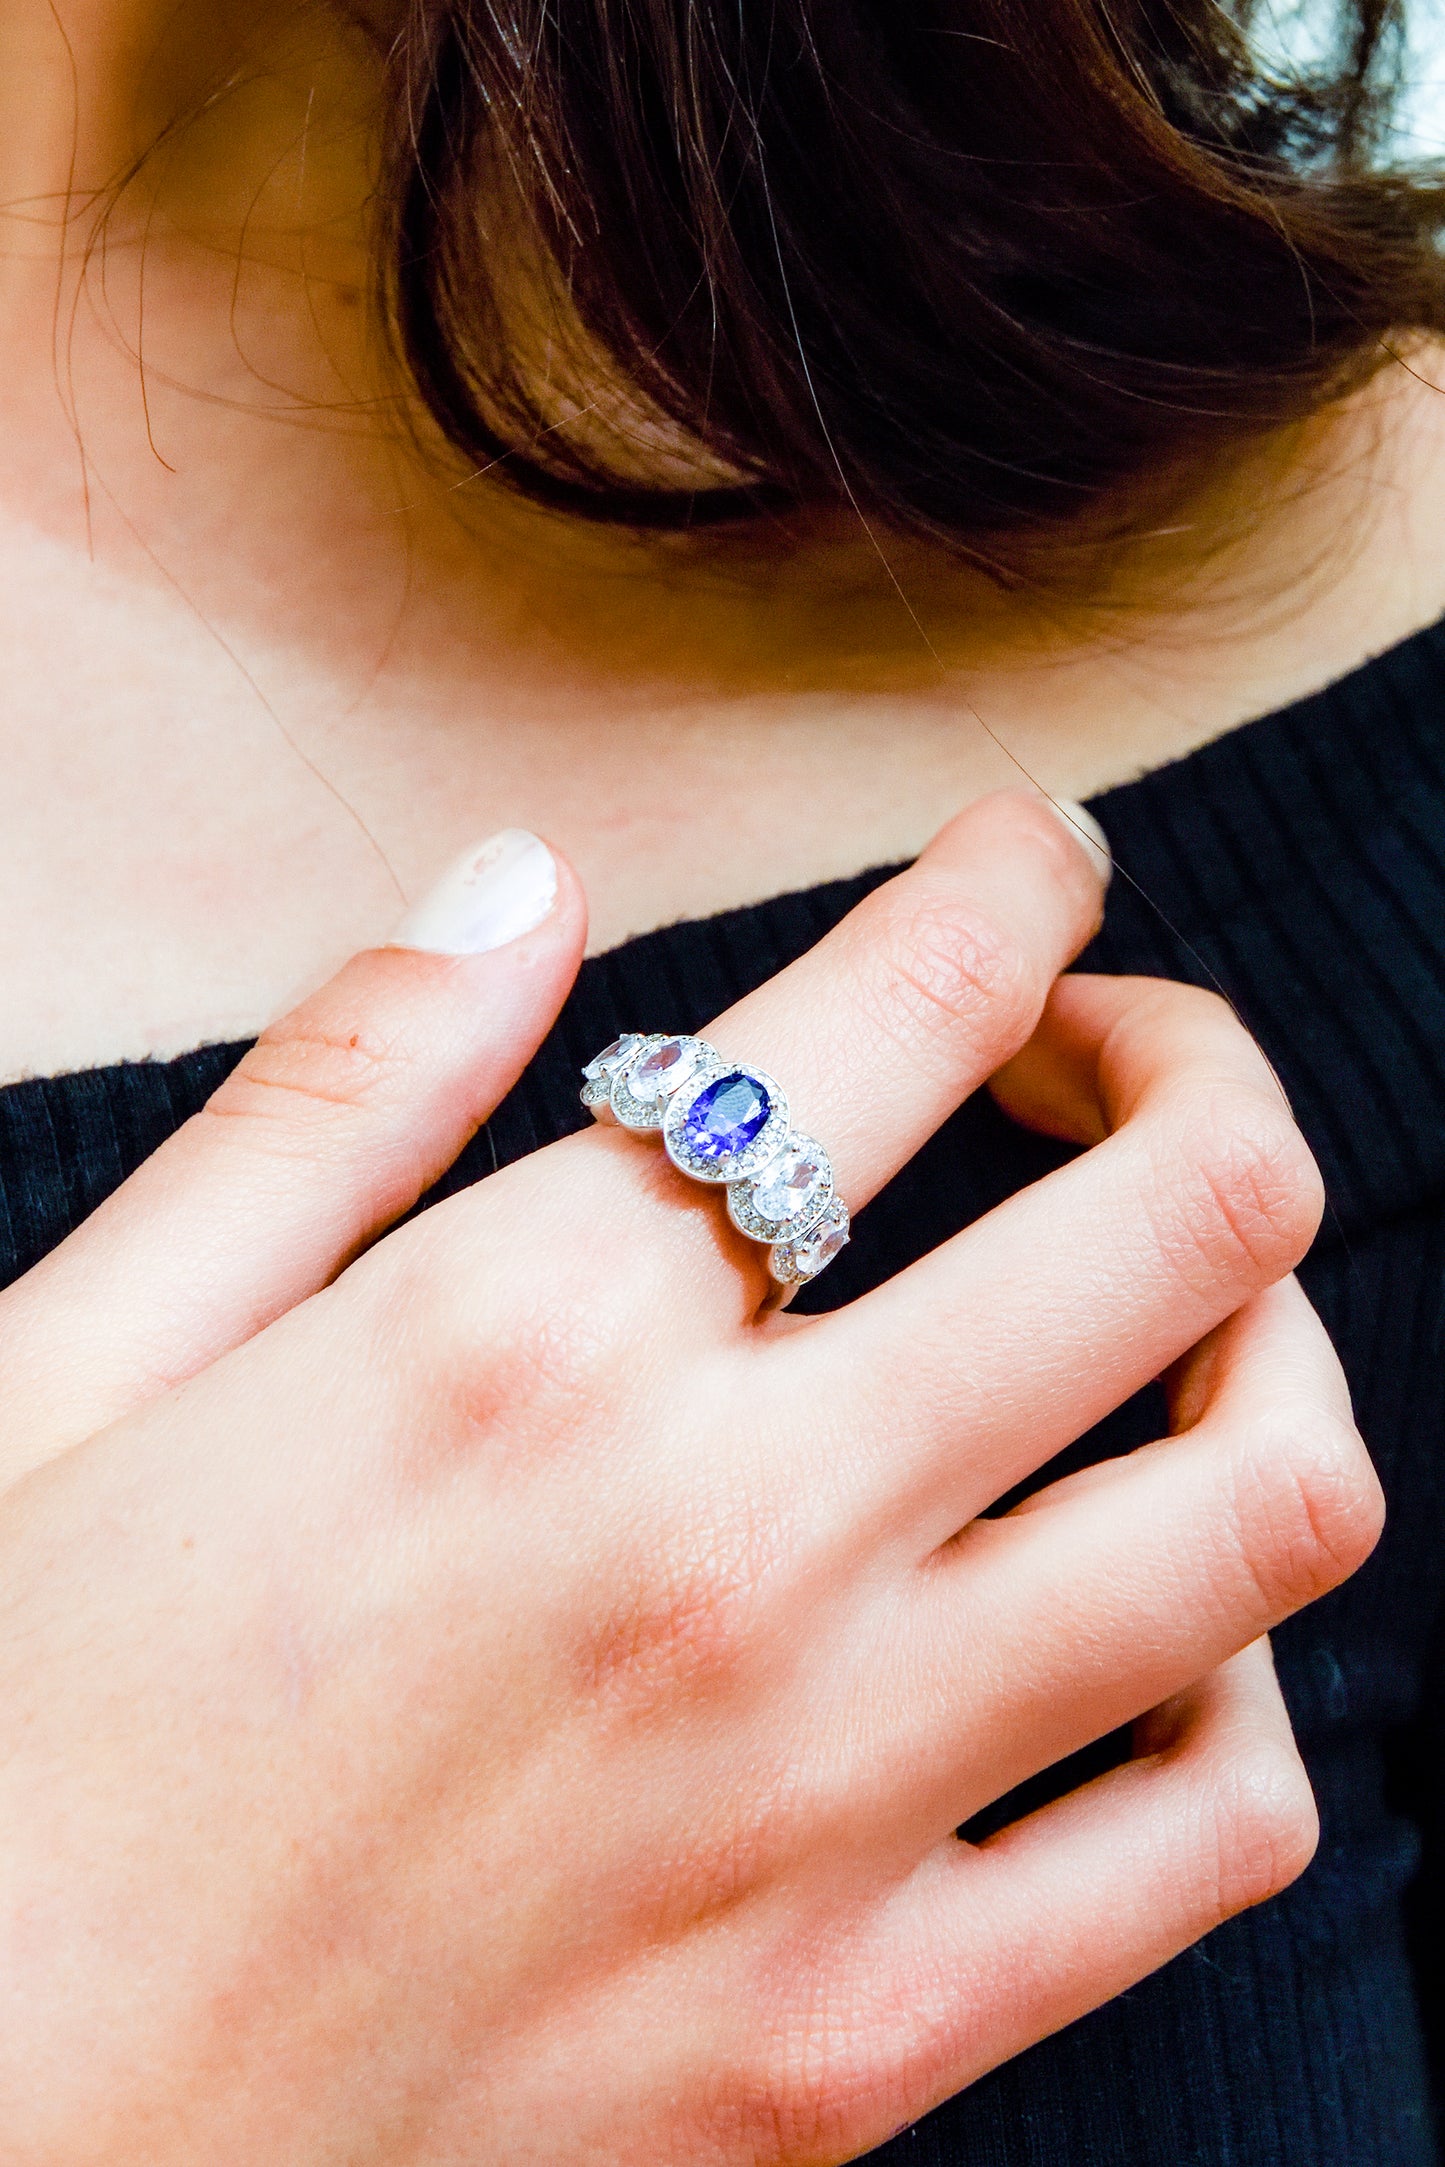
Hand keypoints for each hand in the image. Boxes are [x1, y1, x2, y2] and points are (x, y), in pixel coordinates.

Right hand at [0, 797, 1380, 2165]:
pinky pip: (1212, 1833)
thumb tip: (520, 885)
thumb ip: (334, 1099)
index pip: (900, 1007)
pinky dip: (1238, 1686)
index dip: (1009, 878)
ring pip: (1270, 1504)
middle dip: (1196, 1068)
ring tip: (1178, 1320)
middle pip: (1188, 1214)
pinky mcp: (860, 2039)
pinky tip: (1136, 1634)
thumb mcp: (74, 1362)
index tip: (1023, 860)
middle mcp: (727, 1552)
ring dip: (1270, 1346)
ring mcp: (827, 1812)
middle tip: (1112, 1054)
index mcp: (522, 1345)